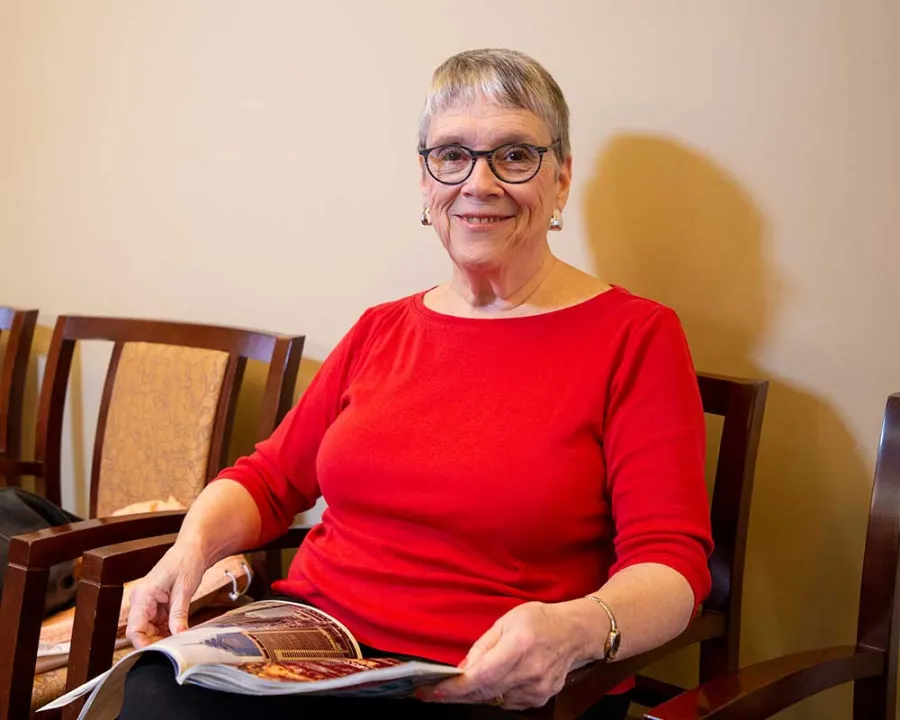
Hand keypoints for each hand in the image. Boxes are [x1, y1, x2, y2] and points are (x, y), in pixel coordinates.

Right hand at [125, 541, 208, 648]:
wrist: (192, 550)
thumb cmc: (186, 561)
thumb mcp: (184, 590)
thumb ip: (179, 614)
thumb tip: (179, 635)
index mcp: (143, 595)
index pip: (134, 629)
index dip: (144, 645)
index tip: (159, 653)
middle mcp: (141, 601)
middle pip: (141, 633)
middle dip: (157, 642)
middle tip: (176, 648)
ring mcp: (148, 605)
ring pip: (150, 632)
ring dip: (164, 637)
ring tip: (180, 640)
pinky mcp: (156, 607)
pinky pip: (158, 625)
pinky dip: (168, 631)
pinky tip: (179, 632)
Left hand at [418, 600, 601, 709]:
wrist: (575, 633)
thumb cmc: (540, 621)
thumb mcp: (506, 621)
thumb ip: (483, 646)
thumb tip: (462, 669)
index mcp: (519, 645)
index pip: (481, 675)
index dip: (455, 687)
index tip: (433, 689)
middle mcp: (530, 671)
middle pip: (485, 691)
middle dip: (456, 694)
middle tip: (432, 693)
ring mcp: (537, 688)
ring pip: (494, 699)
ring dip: (473, 694)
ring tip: (456, 687)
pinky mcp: (540, 698)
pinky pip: (508, 702)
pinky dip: (493, 695)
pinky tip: (487, 685)